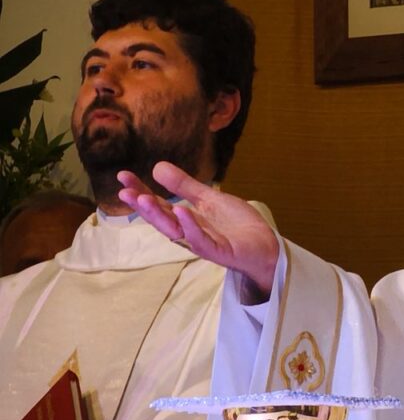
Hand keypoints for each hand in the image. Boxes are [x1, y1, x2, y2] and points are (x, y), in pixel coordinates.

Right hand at [117, 162, 279, 295]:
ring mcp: (202, 242)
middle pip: (160, 219)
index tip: (122, 176)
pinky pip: (201, 241)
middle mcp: (188, 232)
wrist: (265, 245)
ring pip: (175, 231)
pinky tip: (181, 211)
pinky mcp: (219, 252)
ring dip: (158, 216)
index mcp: (185, 219)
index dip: (140, 191)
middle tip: (123, 191)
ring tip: (143, 199)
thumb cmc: (237, 224)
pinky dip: (190, 227)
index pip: (158, 204)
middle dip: (141, 205)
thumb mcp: (209, 199)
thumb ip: (185, 186)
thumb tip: (157, 167)